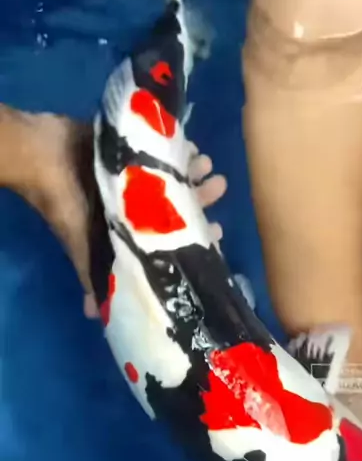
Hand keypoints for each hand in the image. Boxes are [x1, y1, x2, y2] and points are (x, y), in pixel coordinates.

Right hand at [0, 106, 225, 316]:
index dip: (196, 236)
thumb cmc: (66, 204)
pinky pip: (161, 145)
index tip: (218, 230)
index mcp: (132, 229)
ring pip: (175, 175)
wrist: (43, 157)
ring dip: (194, 171)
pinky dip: (179, 146)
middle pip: (179, 203)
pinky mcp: (130, 148)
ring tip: (206, 163)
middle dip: (202, 198)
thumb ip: (94, 278)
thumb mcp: (84, 248)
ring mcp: (135, 175)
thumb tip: (94, 316)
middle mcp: (137, 204)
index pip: (172, 237)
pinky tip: (192, 144)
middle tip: (219, 185)